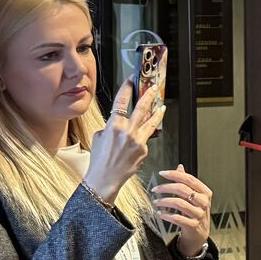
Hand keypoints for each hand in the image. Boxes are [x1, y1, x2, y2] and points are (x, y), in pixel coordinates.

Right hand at [84, 79, 164, 206]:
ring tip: (162, 106)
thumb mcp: (99, 137)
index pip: (122, 101)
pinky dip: (144, 136)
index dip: (127, 89)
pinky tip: (140, 138)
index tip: (131, 80)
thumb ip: (110, 126)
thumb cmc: (99, 159)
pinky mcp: (144, 150)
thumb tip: (119, 121)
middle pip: (141, 108)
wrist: (104, 178)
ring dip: (157, 112)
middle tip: (153, 87)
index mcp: (113, 125)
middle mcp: (127, 131)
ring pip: (150, 122)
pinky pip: (145, 138)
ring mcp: (137, 140)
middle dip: (148, 95)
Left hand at [154, 168, 214, 257]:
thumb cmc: (196, 212)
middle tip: (155, 189)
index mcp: (205, 192)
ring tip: (156, 202)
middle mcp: (203, 202)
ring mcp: (199, 214)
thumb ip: (187, 182)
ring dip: (164, 201)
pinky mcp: (193, 225)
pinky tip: (160, 213)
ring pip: (179, 203)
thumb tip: (180, 167)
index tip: (162, 173)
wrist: (200, 234)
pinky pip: (177, 218)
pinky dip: (166, 215)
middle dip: (166, 188)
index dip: (175, 175)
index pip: (189, 179)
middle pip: (183, 189)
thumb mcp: (194, 196)